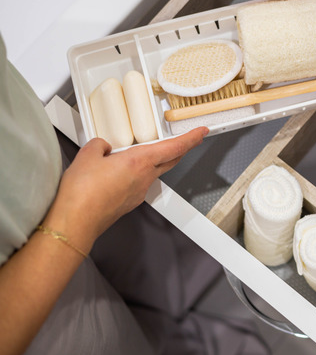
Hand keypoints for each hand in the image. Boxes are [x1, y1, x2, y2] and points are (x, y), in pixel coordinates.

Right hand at [42, 127, 207, 251]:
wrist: (75, 223)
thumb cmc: (82, 194)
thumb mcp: (87, 155)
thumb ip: (100, 145)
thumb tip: (103, 146)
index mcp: (139, 162)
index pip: (175, 147)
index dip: (191, 138)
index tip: (201, 131)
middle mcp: (144, 178)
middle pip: (170, 160)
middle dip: (180, 148)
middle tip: (185, 140)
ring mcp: (138, 192)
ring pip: (153, 172)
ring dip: (153, 161)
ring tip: (135, 153)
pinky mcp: (129, 202)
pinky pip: (138, 183)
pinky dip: (135, 174)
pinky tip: (118, 173)